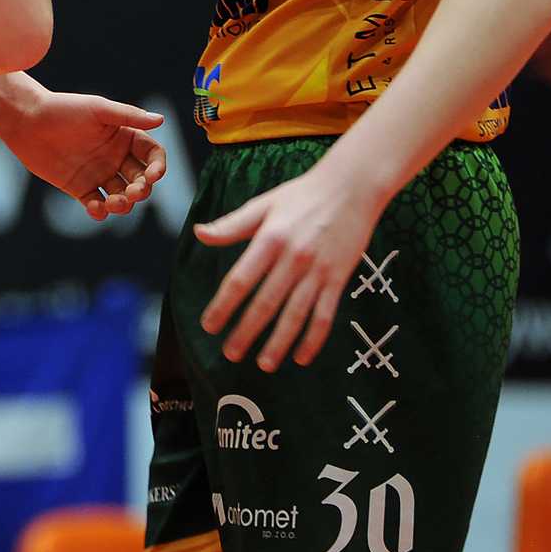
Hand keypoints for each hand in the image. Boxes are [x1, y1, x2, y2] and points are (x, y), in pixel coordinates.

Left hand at [0, 83, 165, 218]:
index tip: (153, 175)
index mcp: (124, 137)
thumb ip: (128, 115)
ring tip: (113, 202)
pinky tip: (95, 207)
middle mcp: (115, 158)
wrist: (27, 120)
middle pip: (140, 180)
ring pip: (122, 197)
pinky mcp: (79, 187)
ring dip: (124, 204)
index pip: (152, 155)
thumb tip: (160, 120)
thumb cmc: (63, 109)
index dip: (157, 167)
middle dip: (141, 190)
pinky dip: (100, 211)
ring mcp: (98, 174)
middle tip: (132, 192)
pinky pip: (96, 204)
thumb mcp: (98, 109)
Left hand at [196, 161, 387, 370]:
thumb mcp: (262, 205)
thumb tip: (199, 235)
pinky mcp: (339, 279)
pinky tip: (302, 357)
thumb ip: (231, 225)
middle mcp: (293, 259)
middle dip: (246, 332)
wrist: (351, 187)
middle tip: (231, 354)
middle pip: (266, 303)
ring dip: (278, 343)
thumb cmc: (301, 195)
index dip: (223, 306)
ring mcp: (318, 271)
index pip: (240, 280)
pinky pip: (325, 315)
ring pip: (295, 315)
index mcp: (269, 240)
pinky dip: (314, 339)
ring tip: (263, 364)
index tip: (209, 326)